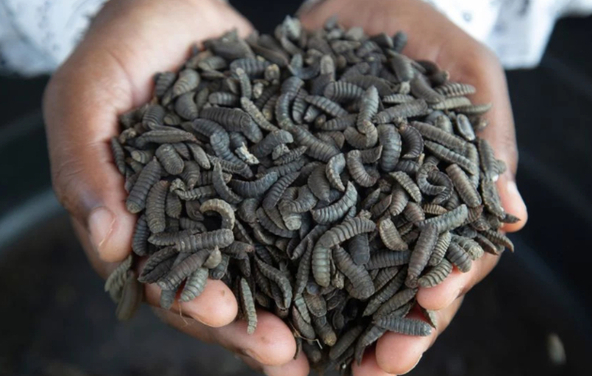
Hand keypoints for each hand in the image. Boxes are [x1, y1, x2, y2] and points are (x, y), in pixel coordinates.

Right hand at [43, 1, 306, 373]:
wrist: (177, 8)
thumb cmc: (121, 50)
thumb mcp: (86, 97)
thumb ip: (85, 166)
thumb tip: (108, 245)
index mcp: (140, 220)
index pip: (162, 278)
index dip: (192, 302)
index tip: (225, 313)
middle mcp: (192, 223)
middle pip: (220, 288)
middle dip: (249, 326)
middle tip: (285, 354)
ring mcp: (238, 204)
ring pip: (265, 269)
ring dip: (291, 307)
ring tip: (324, 340)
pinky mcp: (277, 180)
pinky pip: (301, 220)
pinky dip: (322, 251)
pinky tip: (351, 274)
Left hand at [299, 0, 527, 373]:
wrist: (358, 5)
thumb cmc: (421, 32)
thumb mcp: (465, 71)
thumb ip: (489, 137)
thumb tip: (516, 213)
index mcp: (444, 195)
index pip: (453, 258)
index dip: (441, 295)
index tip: (422, 322)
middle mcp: (398, 212)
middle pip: (401, 285)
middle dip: (393, 330)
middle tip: (373, 370)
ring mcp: (351, 206)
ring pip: (350, 278)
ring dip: (339, 324)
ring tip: (319, 361)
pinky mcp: (305, 192)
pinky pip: (295, 239)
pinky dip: (287, 277)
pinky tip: (272, 309)